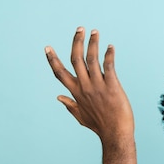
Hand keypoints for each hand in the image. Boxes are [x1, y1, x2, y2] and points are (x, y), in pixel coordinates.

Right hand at [45, 27, 133, 141]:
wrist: (115, 134)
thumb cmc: (100, 126)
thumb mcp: (81, 116)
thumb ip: (69, 105)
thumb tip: (58, 97)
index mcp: (76, 93)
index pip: (60, 73)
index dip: (53, 60)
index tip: (47, 47)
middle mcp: (84, 86)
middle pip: (75, 59)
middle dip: (76, 42)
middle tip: (79, 28)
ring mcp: (98, 86)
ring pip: (91, 59)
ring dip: (93, 43)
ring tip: (95, 31)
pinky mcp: (112, 86)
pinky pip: (108, 66)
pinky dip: (109, 55)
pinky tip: (110, 47)